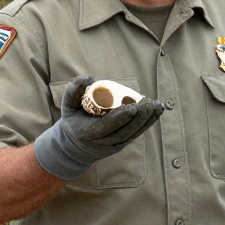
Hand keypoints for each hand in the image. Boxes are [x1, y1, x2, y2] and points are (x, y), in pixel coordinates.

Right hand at [32, 75, 164, 180]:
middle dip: (138, 118)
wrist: (75, 147)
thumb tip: (88, 77)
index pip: (106, 126)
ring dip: (146, 120)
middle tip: (148, 102)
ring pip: (132, 134)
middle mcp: (101, 142)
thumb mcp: (67, 106)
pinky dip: (147, 124)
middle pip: (124, 131)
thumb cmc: (73, 120)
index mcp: (87, 132)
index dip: (120, 117)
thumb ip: (74, 90)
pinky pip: (135, 135)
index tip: (133, 106)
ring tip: (157, 105)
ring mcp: (112, 146)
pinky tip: (156, 112)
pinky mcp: (121, 145)